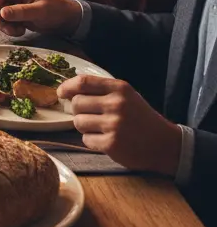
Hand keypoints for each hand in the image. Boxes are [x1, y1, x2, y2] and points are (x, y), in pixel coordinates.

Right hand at [0, 0, 82, 36]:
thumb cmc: (54, 11)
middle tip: (10, 29)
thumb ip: (21, 12)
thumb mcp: (40, 12)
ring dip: (3, 24)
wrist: (61, 19)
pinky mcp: (7, 8)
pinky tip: (20, 29)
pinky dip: (6, 27)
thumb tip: (1, 13)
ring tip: (19, 30)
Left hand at [58, 74, 181, 175]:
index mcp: (120, 89)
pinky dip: (92, 141)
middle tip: (90, 116)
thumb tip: (68, 89)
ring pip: (78, 122)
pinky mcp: (112, 144)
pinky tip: (106, 140)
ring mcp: (114, 125)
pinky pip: (86, 139)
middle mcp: (116, 104)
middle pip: (77, 103)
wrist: (165, 145)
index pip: (83, 82)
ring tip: (101, 129)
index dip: (67, 87)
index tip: (61, 93)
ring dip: (85, 127)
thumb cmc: (141, 118)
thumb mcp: (127, 96)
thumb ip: (102, 90)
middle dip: (78, 110)